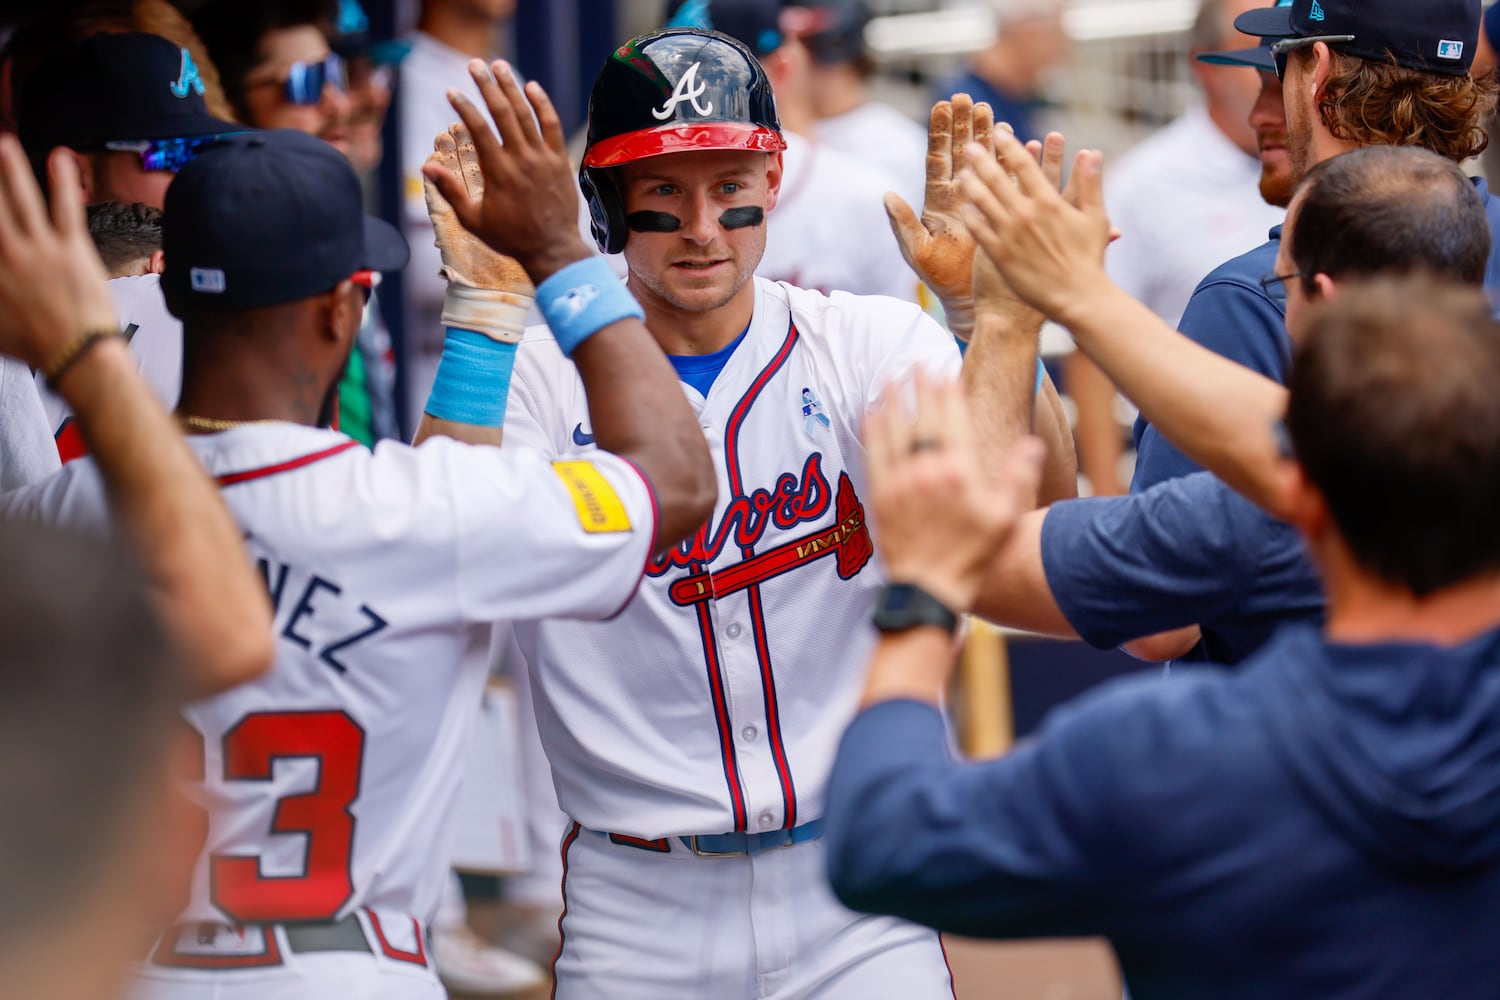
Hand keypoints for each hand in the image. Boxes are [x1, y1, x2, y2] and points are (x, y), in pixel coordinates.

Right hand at [0, 137, 117, 368]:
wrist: (78, 355)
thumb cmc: (37, 345)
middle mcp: (6, 253)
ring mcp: (39, 249)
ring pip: (21, 199)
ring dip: (11, 168)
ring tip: (4, 144)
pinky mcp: (72, 249)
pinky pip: (66, 208)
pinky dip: (63, 181)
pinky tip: (61, 158)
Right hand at [421, 60, 591, 283]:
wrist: (553, 249)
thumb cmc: (511, 238)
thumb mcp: (474, 220)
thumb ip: (450, 191)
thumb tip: (426, 166)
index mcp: (499, 171)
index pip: (479, 129)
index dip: (464, 107)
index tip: (451, 91)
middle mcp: (522, 159)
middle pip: (502, 112)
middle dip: (487, 85)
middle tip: (474, 64)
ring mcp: (544, 158)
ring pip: (527, 114)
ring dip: (512, 87)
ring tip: (499, 66)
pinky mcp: (560, 161)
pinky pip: (552, 126)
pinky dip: (542, 105)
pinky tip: (532, 88)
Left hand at [863, 370, 1044, 612]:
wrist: (929, 589)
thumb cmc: (971, 557)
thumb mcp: (1004, 519)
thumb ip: (1016, 477)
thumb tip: (1032, 444)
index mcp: (960, 472)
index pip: (952, 421)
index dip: (947, 392)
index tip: (942, 370)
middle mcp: (927, 471)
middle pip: (923, 419)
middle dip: (921, 388)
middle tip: (916, 363)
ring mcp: (900, 482)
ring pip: (894, 431)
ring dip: (894, 402)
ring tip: (892, 378)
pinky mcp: (880, 497)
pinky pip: (874, 455)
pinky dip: (873, 432)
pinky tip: (871, 414)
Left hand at [885, 94, 993, 335]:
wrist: (968, 296)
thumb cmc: (940, 277)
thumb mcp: (917, 251)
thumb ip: (903, 224)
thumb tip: (887, 196)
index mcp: (938, 200)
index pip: (937, 158)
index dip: (940, 132)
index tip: (942, 105)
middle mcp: (959, 195)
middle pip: (960, 151)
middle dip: (962, 124)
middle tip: (965, 96)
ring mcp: (983, 200)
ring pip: (985, 160)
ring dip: (987, 134)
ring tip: (988, 109)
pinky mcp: (1003, 209)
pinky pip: (1010, 180)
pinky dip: (1015, 161)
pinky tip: (1021, 140)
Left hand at [958, 130, 1110, 323]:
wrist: (1077, 297)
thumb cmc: (1089, 259)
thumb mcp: (1096, 218)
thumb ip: (1091, 184)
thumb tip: (1093, 152)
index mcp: (1049, 202)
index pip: (1025, 166)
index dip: (1010, 147)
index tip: (1000, 133)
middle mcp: (1026, 215)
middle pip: (997, 180)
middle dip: (982, 160)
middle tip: (969, 145)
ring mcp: (1010, 235)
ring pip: (983, 203)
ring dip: (971, 185)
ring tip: (961, 174)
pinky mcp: (1000, 255)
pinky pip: (980, 231)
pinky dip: (971, 217)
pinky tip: (964, 207)